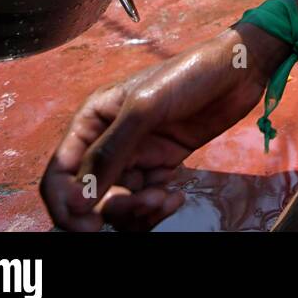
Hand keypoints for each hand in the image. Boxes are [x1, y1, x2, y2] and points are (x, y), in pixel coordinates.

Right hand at [40, 27, 282, 231]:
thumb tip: (79, 201)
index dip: (66, 205)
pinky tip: (176, 197)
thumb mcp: (144, 108)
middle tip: (148, 203)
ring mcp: (135, 156)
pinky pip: (145, 202)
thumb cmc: (188, 76)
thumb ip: (109, 153)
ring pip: (117, 205)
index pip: (59, 175)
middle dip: (114, 209)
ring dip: (137, 212)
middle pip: (89, 197)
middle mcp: (108, 142)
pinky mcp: (161, 166)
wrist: (237, 72)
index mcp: (91, 122)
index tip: (91, 224)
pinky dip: (156, 209)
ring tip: (165, 198)